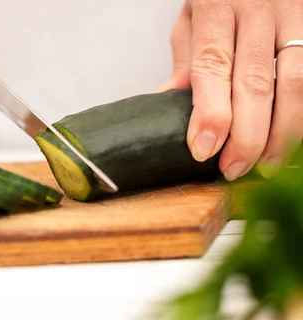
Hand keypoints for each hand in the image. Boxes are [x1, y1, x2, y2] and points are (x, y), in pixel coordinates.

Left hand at [159, 0, 302, 179]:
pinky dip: (302, 115)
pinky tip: (290, 140)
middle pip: (256, 82)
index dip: (210, 114)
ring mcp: (295, 17)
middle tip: (233, 168)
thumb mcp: (193, 17)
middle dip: (246, 136)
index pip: (212, 66)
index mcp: (217, 6)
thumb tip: (166, 105)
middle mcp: (260, 10)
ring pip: (296, 83)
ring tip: (266, 165)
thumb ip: (187, 59)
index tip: (202, 149)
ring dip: (282, 133)